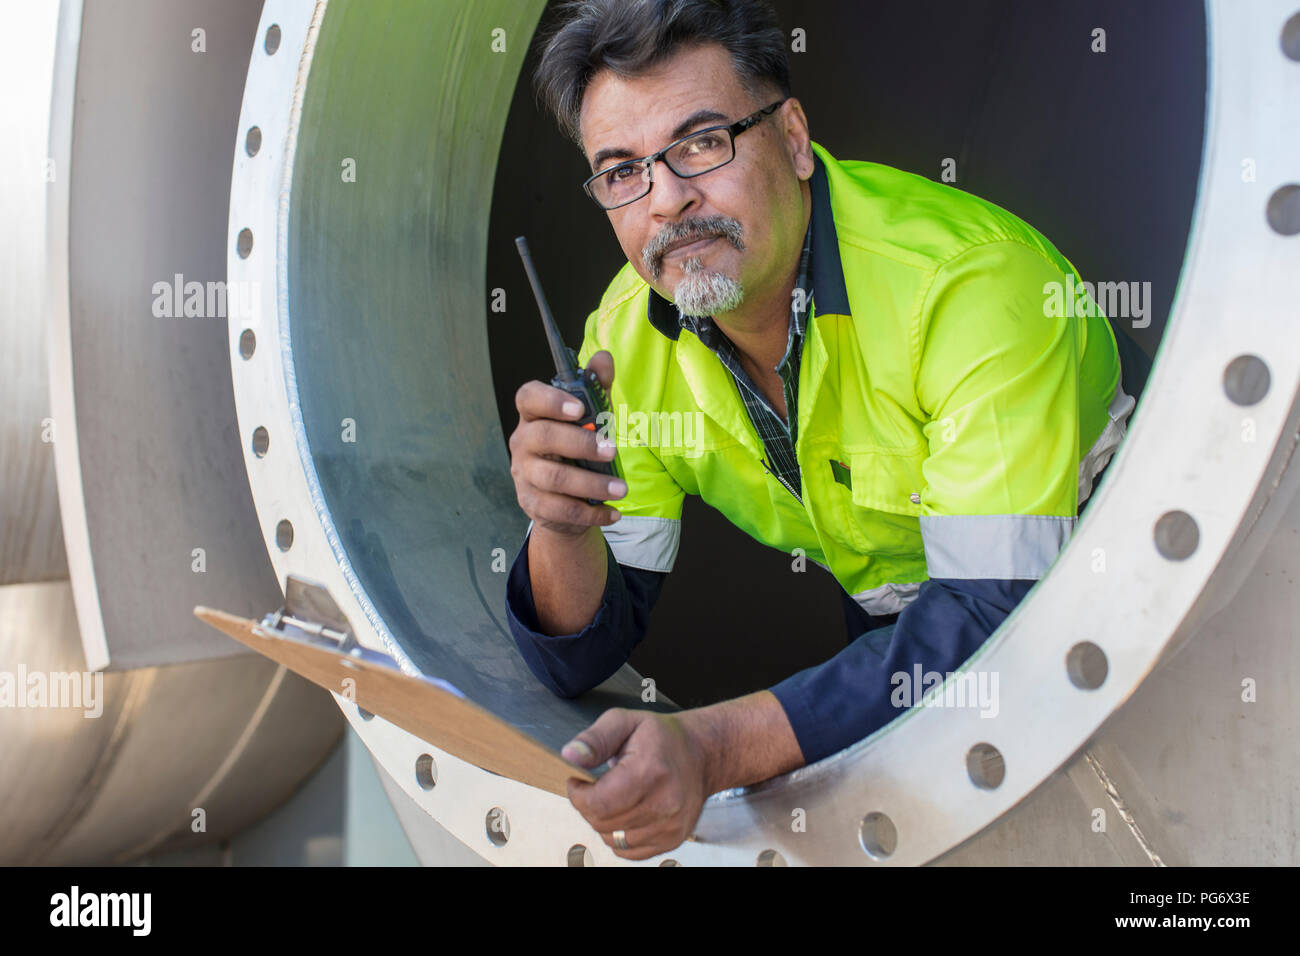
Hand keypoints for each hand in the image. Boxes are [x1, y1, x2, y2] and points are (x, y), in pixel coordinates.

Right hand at [508, 350, 625, 537]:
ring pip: (553, 478)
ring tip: (621, 488)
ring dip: (590, 484)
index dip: (550, 400)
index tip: (579, 408)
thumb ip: (595, 387)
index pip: (528, 398)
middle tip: (613, 450)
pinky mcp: (532, 504)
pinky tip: (613, 511)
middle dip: (580, 443)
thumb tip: (603, 358)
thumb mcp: (590, 417)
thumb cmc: (575, 449)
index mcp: (533, 415)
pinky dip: (590, 513)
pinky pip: (560, 510)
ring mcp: (524, 474)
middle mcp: (523, 443)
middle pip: (544, 437)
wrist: (561, 499)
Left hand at [562, 708, 708, 860]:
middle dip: (589, 806)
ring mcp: (670, 826)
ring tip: (615, 797)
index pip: (597, 803)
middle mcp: (664, 804)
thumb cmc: (662, 737)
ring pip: (613, 839)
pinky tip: (626, 812)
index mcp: (649, 771)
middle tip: (597, 786)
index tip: (578, 782)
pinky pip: (629, 851)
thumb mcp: (624, 722)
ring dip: (604, 821)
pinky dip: (619, 835)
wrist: (702, 753)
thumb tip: (571, 757)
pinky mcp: (672, 839)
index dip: (578, 795)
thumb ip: (595, 739)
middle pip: (602, 823)